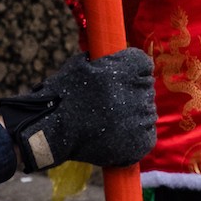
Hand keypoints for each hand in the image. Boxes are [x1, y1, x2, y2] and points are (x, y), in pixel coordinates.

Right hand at [0, 48, 156, 170]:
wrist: (52, 130)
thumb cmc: (64, 93)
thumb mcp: (83, 63)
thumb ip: (107, 59)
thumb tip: (118, 57)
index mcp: (128, 68)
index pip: (144, 65)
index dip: (131, 72)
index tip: (119, 79)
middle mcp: (139, 91)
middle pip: (146, 89)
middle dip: (131, 93)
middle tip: (108, 103)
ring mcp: (141, 118)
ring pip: (147, 112)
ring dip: (133, 115)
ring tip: (108, 122)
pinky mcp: (140, 142)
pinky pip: (147, 135)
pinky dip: (135, 136)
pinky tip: (115, 136)